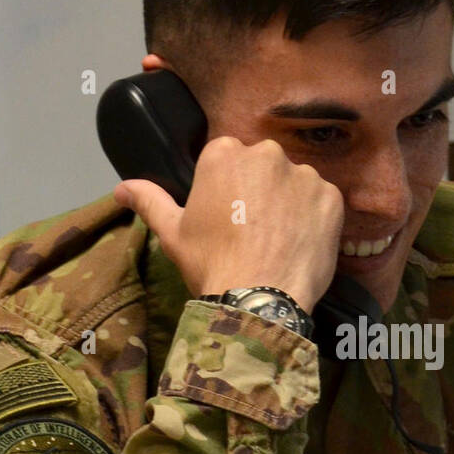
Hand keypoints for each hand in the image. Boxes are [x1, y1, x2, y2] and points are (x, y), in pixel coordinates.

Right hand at [114, 136, 343, 313]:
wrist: (260, 300)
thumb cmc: (212, 264)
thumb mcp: (173, 233)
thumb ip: (150, 201)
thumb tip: (121, 188)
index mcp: (224, 153)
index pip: (226, 158)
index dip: (227, 189)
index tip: (227, 216)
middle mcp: (266, 154)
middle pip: (262, 167)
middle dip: (259, 192)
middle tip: (252, 231)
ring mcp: (303, 174)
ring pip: (294, 183)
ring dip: (288, 204)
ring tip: (277, 240)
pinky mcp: (331, 197)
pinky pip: (322, 201)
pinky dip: (314, 218)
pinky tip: (300, 243)